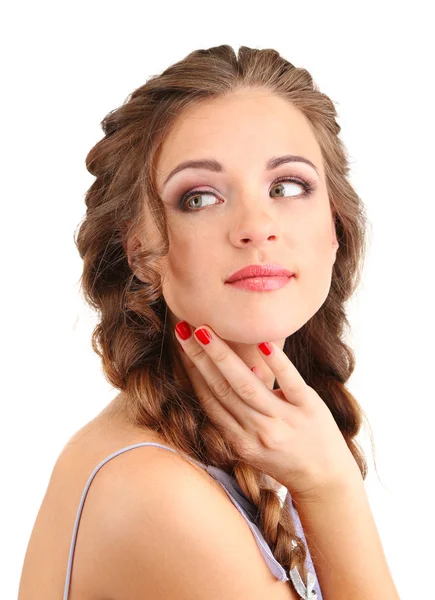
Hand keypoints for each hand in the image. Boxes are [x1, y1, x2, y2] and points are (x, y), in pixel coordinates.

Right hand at [174, 322, 360, 500]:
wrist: (327, 482)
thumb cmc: (288, 461)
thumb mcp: (256, 447)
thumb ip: (241, 416)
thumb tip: (240, 371)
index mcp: (240, 442)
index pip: (210, 401)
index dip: (192, 372)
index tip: (181, 346)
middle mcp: (258, 432)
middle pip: (222, 389)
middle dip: (199, 357)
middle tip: (182, 329)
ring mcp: (284, 421)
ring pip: (246, 385)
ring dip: (223, 355)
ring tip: (205, 330)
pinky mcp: (309, 409)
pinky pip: (290, 383)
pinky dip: (277, 363)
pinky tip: (263, 343)